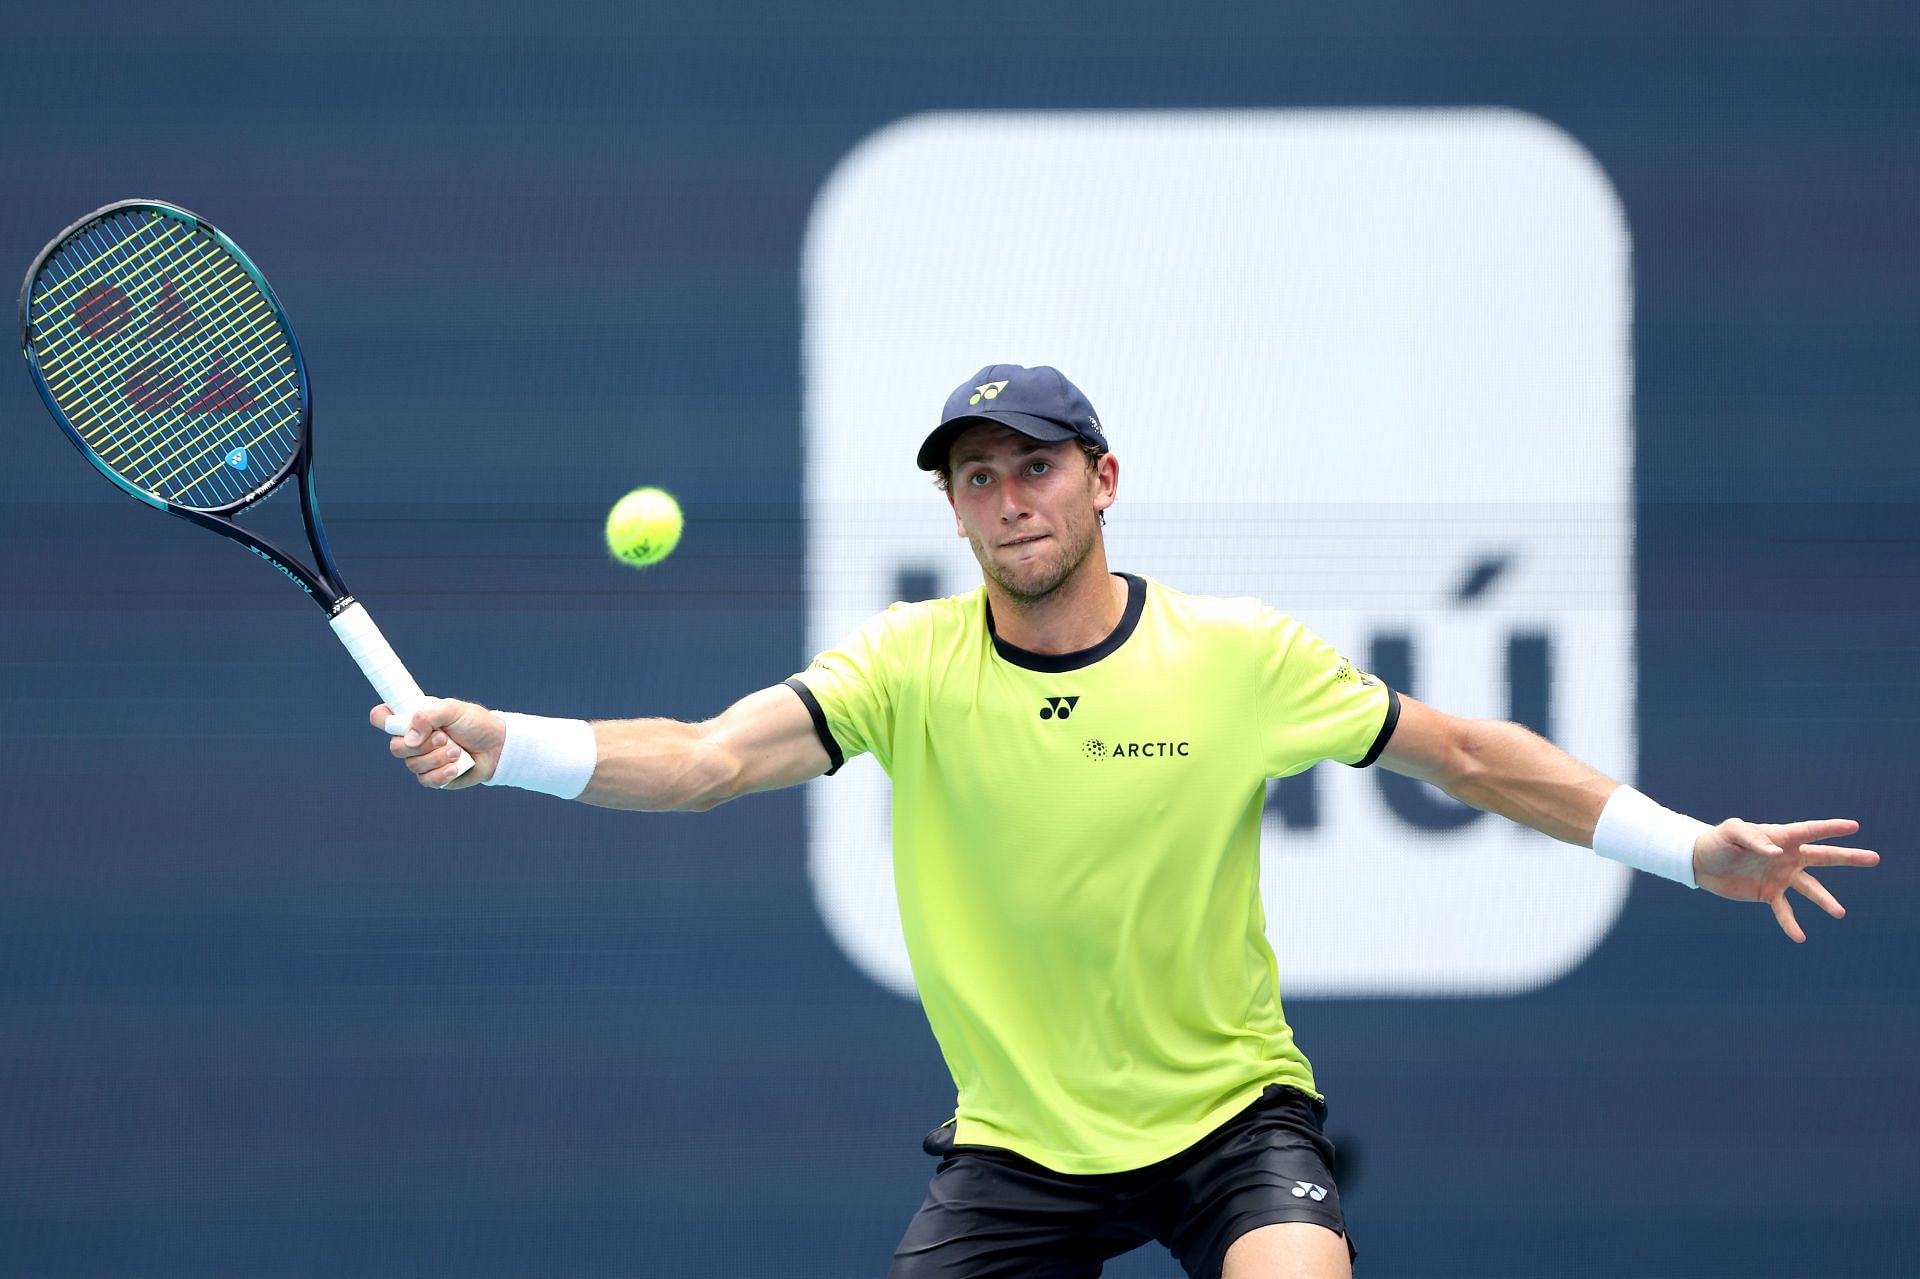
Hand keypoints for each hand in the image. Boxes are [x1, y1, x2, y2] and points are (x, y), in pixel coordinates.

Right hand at [369, 698, 505, 789]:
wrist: (497, 747)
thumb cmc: (475, 723)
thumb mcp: (453, 710)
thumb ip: (428, 716)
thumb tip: (409, 738)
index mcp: (414, 718)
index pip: (383, 717)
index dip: (382, 719)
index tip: (398, 722)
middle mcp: (414, 739)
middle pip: (395, 747)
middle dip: (422, 745)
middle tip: (444, 737)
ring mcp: (422, 759)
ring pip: (413, 765)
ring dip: (438, 758)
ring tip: (458, 750)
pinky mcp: (432, 777)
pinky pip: (426, 780)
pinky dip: (442, 773)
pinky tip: (456, 767)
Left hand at [1693, 817, 1879, 941]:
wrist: (1700, 863)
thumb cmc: (1717, 841)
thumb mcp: (1732, 833)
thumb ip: (1754, 839)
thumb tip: (1777, 852)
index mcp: (1780, 836)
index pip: (1810, 831)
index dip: (1831, 828)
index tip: (1854, 826)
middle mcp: (1787, 857)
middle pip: (1824, 857)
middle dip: (1848, 857)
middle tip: (1874, 858)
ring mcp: (1781, 876)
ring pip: (1811, 888)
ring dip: (1825, 900)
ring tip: (1840, 913)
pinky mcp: (1769, 894)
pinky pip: (1785, 911)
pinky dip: (1791, 923)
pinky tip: (1799, 937)